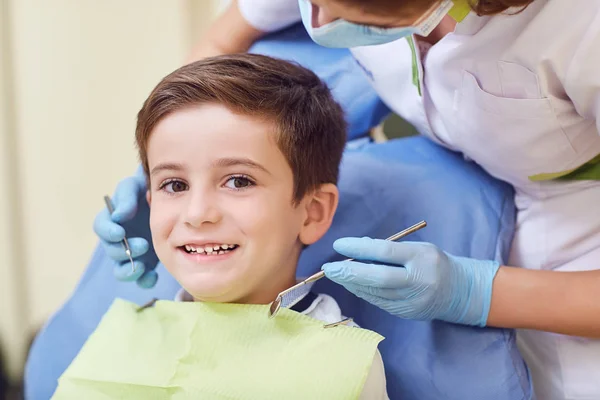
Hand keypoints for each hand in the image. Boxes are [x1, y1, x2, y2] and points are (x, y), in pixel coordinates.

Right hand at [93, 166, 159, 287]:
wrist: (170, 199)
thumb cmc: (146, 188)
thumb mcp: (135, 186)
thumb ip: (127, 197)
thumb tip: (119, 216)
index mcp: (112, 220)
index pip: (101, 227)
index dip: (108, 232)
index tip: (120, 233)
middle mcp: (119, 239)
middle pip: (112, 251)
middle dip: (124, 251)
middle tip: (143, 245)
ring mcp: (132, 253)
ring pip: (121, 269)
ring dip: (129, 270)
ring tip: (142, 266)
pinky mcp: (146, 262)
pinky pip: (141, 278)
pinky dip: (144, 280)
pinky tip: (153, 277)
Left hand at [322, 238, 499, 326]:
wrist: (460, 291)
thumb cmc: (434, 263)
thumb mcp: (417, 248)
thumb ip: (390, 249)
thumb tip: (357, 249)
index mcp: (421, 257)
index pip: (385, 251)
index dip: (359, 248)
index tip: (339, 244)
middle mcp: (418, 280)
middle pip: (378, 278)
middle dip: (350, 272)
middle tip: (329, 267)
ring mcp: (412, 300)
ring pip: (376, 293)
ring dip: (352, 284)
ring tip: (336, 274)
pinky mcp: (406, 313)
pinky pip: (379, 302)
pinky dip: (363, 292)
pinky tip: (351, 285)